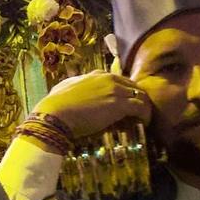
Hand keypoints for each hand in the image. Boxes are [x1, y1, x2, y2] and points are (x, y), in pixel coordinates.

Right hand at [33, 71, 152, 140]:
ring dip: (144, 108)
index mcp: (96, 74)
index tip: (125, 105)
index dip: (125, 92)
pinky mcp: (120, 104)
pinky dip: (145, 116)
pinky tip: (144, 124)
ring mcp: (115, 90)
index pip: (120, 80)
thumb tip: (70, 90)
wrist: (55, 114)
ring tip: (143, 120)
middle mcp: (108, 78)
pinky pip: (141, 108)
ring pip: (141, 96)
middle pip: (134, 86)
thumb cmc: (55, 104)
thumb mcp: (65, 89)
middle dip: (138, 99)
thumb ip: (74, 86)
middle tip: (138, 114)